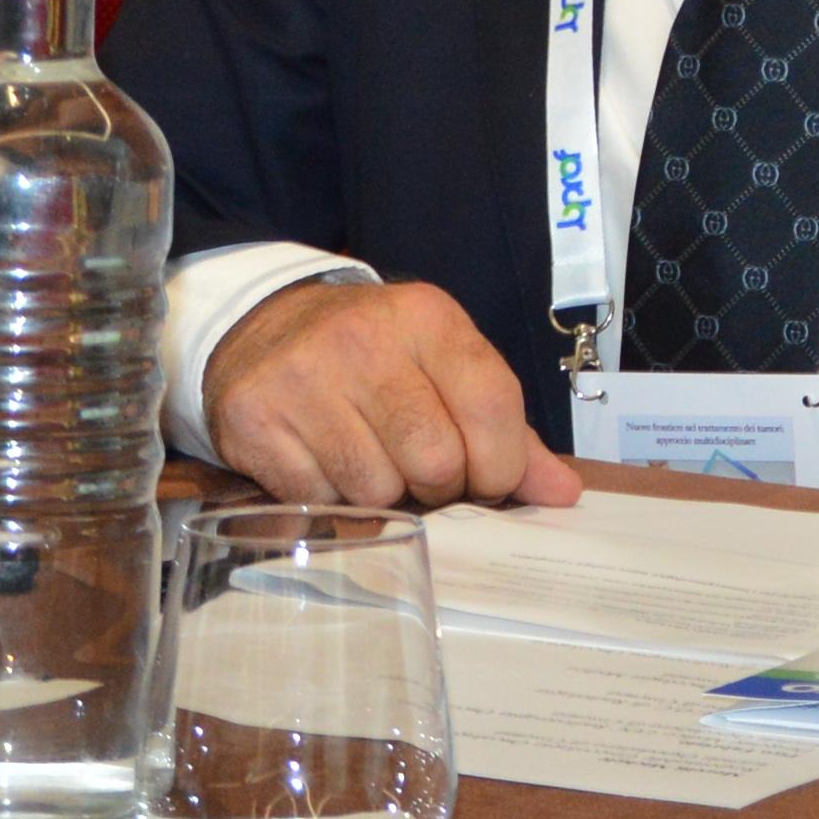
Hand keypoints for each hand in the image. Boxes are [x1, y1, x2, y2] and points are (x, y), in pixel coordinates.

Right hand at [199, 277, 581, 510]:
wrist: (264, 326)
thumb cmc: (376, 356)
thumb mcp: (446, 368)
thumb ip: (509, 431)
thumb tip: (564, 493)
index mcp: (427, 318)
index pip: (491, 405)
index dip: (501, 464)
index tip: (488, 478)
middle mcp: (363, 341)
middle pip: (435, 460)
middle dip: (440, 485)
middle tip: (424, 472)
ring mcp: (302, 379)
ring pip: (376, 489)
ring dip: (384, 496)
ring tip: (372, 461)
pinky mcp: (254, 420)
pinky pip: (320, 499)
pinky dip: (332, 500)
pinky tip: (326, 465)